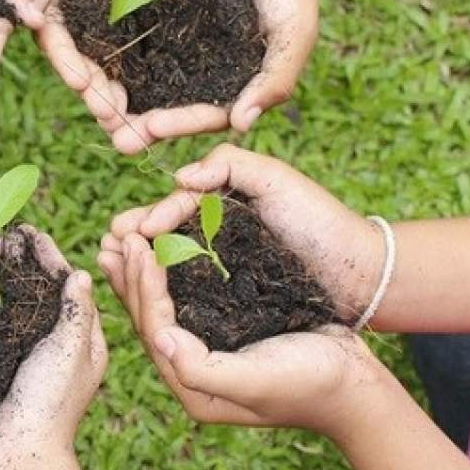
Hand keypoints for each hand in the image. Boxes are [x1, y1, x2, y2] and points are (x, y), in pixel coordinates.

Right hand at [0, 227, 107, 456]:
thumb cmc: (50, 401)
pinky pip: (16, 321)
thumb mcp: (70, 352)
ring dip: (19, 276)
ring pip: (33, 303)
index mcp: (89, 341)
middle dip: (35, 261)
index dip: (54, 258)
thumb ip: (77, 312)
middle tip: (13, 234)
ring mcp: (43, 353)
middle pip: (54, 291)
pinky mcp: (20, 362)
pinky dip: (5, 299)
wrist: (21, 446)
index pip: (75, 287)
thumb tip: (82, 273)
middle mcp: (68, 344)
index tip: (34, 232)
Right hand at [22, 0, 215, 153]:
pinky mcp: (163, 16)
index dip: (70, 68)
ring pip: (125, 70)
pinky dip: (164, 84)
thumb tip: (29, 16)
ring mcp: (127, 18)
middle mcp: (91, 15)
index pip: (59, 43)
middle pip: (91, 67)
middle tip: (118, 125)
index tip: (85, 88)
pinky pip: (160, 56)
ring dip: (130, 103)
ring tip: (143, 130)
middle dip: (101, 100)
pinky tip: (176, 106)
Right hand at [100, 144, 384, 322]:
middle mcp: (219, 238)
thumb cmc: (320, 222)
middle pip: (166, 237)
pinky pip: (194, 298)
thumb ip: (228, 165)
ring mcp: (224, 272)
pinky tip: (150, 301)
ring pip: (173, 268)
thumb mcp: (275, 178)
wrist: (360, 275)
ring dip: (142, 269)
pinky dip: (168, 297)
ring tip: (117, 269)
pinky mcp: (232, 304)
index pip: (176, 207)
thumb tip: (178, 178)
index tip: (129, 231)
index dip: (150, 218)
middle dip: (134, 241)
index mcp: (224, 206)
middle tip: (108, 247)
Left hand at [103, 231, 389, 438]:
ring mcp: (211, 349)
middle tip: (115, 235)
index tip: (135, 245)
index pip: (154, 329)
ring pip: (166, 305)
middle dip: (131, 276)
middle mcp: (194, 371)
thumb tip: (158, 339)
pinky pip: (190, 298)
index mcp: (193, 388)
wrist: (356, 386)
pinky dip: (174, 271)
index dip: (142, 287)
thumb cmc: (310, 384)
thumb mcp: (255, 382)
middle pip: (150, 317)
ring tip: (125, 238)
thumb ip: (201, 369)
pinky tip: (166, 248)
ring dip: (144, 272)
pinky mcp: (229, 328)